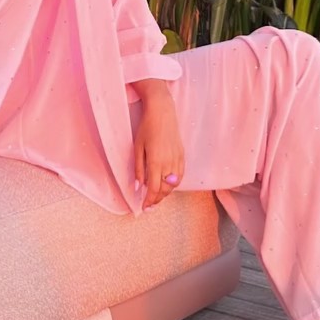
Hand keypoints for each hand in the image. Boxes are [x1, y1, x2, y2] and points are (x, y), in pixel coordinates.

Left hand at [132, 89, 184, 209]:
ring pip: (173, 184)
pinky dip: (174, 184)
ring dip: (166, 193)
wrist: (162, 111)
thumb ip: (138, 169)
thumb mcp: (137, 148)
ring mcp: (177, 159)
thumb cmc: (147, 127)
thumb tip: (138, 186)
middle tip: (149, 206)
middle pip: (165, 189)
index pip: (154, 189)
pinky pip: (180, 175)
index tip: (144, 208)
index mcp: (156, 162)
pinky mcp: (182, 155)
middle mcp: (169, 163)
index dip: (149, 201)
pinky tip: (168, 185)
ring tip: (157, 197)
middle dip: (157, 200)